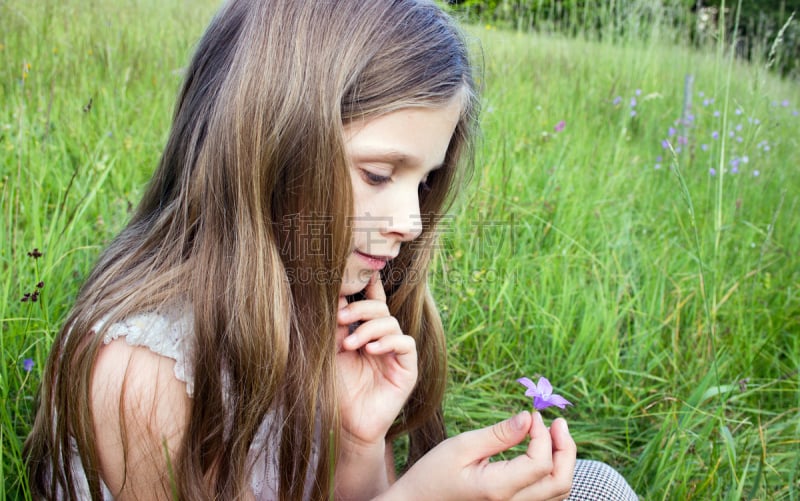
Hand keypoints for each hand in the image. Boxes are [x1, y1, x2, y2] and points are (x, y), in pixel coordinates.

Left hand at [335, 272, 417, 449]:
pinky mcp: (408, 368)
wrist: (347, 424)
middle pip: (380, 308)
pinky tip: (370, 351)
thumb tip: (335, 296)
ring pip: (391, 323)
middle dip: (360, 308)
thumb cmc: (337, 389)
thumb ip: (336, 327)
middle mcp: (383, 338)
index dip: (369, 284)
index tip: (361, 270)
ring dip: (369, 329)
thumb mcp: (332, 352)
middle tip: (340, 319)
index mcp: (366, 331)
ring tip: (350, 345)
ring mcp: (397, 352)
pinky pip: (405, 344)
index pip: (372, 301)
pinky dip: (387, 343)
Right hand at [383, 411, 575, 500]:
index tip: (532, 415)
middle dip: (566, 449)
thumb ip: (497, 434)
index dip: (544, 435)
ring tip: (552, 435)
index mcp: (498, 489)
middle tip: (558, 422)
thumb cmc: (432, 475)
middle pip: (560, 482)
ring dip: (562, 461)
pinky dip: (552, 474)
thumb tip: (528, 418)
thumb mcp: (460, 447)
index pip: (541, 464)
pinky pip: (547, 498)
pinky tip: (543, 454)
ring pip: (558, 493)